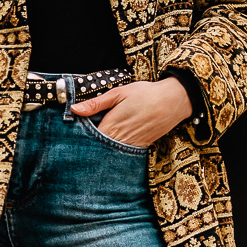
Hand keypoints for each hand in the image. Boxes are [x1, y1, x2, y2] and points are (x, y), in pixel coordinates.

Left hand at [73, 77, 191, 146]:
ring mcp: (131, 146)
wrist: (173, 101)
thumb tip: (74, 109)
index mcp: (111, 126)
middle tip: (84, 138)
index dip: (79, 137)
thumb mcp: (119, 93)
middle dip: (90, 145)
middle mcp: (120, 140)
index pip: (88, 139)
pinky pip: (124, 152)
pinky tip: (115, 142)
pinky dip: (117, 149)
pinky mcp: (141, 147)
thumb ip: (96, 104)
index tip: (73, 133)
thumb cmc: (145, 94)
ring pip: (110, 152)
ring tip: (99, 141)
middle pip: (98, 148)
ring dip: (103, 148)